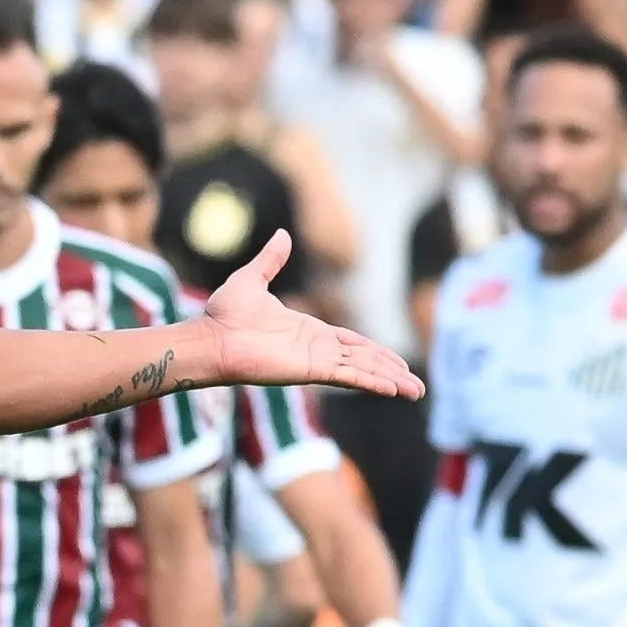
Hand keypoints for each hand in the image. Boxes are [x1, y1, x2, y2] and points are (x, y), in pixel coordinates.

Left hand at [202, 232, 424, 397]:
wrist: (210, 337)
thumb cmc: (224, 315)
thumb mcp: (252, 279)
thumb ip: (271, 260)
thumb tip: (281, 235)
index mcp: (309, 331)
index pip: (352, 343)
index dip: (375, 352)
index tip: (396, 361)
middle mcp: (316, 349)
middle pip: (365, 360)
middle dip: (392, 371)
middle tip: (416, 385)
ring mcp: (315, 361)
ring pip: (363, 371)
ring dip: (390, 380)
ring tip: (415, 392)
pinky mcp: (309, 371)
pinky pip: (347, 377)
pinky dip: (370, 381)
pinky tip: (391, 389)